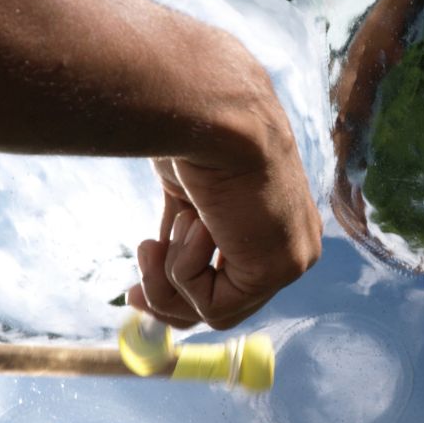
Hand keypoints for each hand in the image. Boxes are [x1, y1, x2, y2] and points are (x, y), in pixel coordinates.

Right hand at [128, 107, 321, 330]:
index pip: (232, 282)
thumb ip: (182, 231)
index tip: (135, 292)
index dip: (180, 291)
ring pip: (215, 313)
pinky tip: (196, 222)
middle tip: (132, 294)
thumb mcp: (185, 193)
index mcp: (276, 223)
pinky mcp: (278, 269)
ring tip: (168, 230)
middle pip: (225, 306)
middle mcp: (292, 244)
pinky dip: (185, 267)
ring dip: (171, 277)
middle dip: (169, 302)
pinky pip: (213, 305)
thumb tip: (157, 263)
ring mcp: (291, 259)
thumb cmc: (193, 134)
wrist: (209, 109)